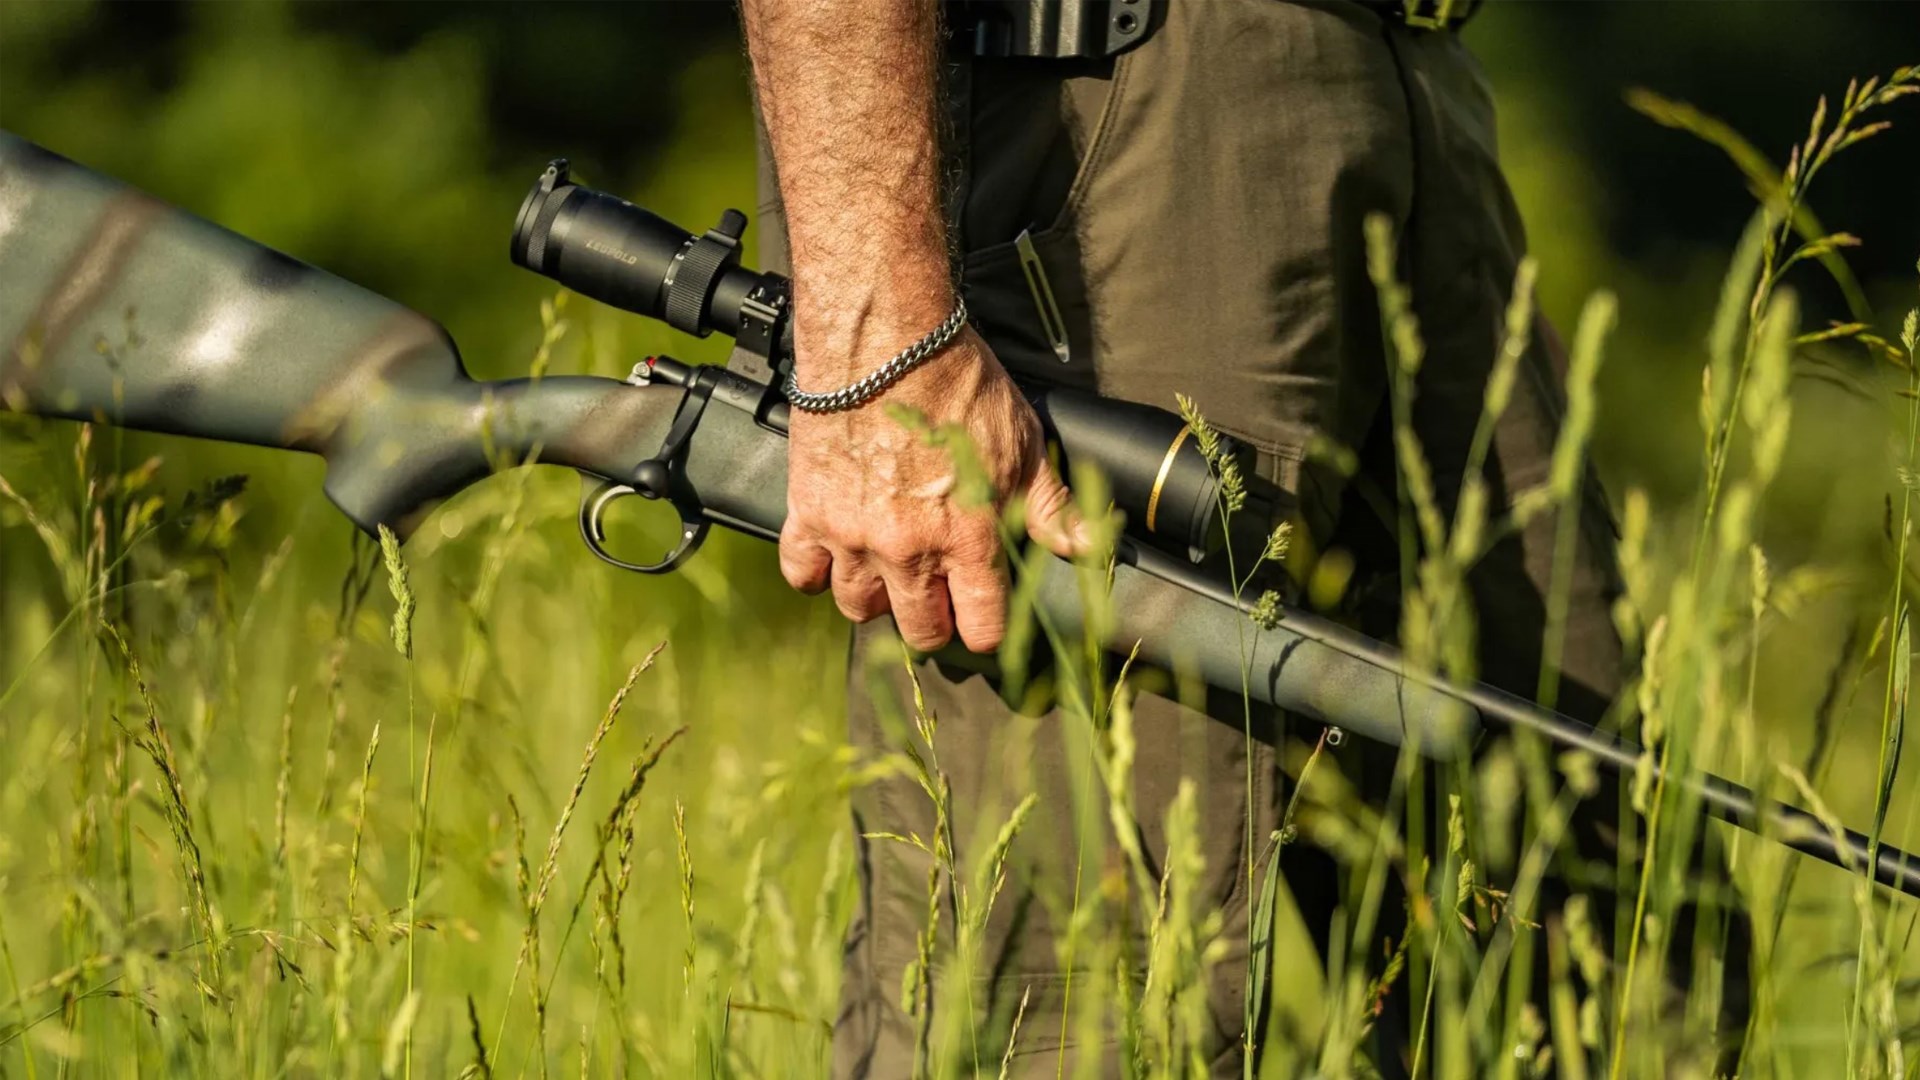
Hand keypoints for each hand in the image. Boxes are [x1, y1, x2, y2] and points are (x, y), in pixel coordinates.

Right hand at [780, 324, 1089, 652]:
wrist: (885, 342)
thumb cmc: (956, 384)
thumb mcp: (1023, 443)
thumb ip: (1050, 506)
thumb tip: (1086, 547)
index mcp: (968, 539)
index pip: (981, 627)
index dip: (987, 628)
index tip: (984, 615)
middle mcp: (908, 550)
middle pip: (919, 630)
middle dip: (935, 622)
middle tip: (939, 596)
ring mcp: (853, 536)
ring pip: (859, 607)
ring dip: (878, 597)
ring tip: (891, 571)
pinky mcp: (810, 513)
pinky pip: (802, 572)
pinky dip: (816, 571)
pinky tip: (837, 554)